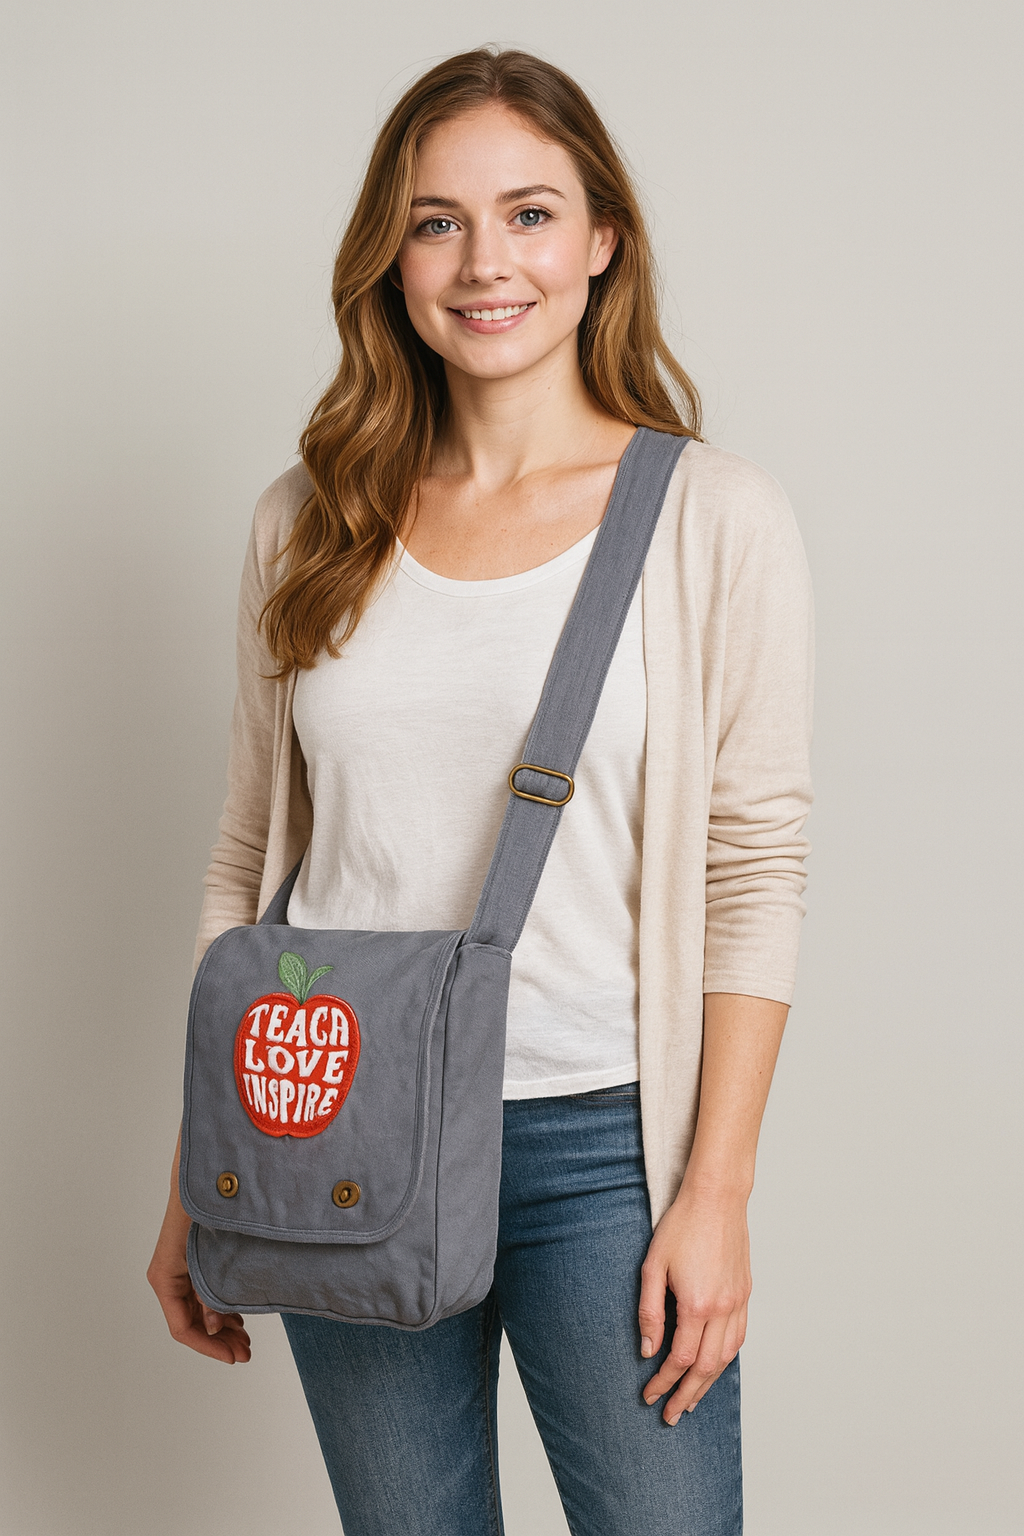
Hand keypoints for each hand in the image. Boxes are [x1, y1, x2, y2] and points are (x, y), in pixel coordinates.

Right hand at [147, 1149, 250, 1363]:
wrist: (211, 1166)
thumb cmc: (206, 1204)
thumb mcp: (210, 1254)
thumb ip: (211, 1291)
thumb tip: (215, 1325)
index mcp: (165, 1276)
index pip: (182, 1328)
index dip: (208, 1346)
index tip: (233, 1357)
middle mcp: (170, 1275)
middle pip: (191, 1322)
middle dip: (218, 1340)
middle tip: (246, 1351)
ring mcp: (183, 1266)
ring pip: (199, 1308)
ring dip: (221, 1325)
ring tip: (246, 1338)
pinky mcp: (197, 1257)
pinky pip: (205, 1290)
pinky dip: (222, 1305)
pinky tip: (240, 1314)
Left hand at [637, 1184, 750, 1422]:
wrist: (716, 1198)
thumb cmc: (681, 1226)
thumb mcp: (653, 1266)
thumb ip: (650, 1310)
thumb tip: (648, 1349)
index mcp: (697, 1305)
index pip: (680, 1359)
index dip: (664, 1381)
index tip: (649, 1395)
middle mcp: (723, 1309)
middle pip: (707, 1368)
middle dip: (687, 1395)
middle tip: (671, 1415)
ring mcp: (738, 1302)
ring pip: (727, 1357)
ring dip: (709, 1383)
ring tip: (692, 1400)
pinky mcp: (745, 1293)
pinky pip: (739, 1337)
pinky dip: (726, 1358)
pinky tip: (715, 1366)